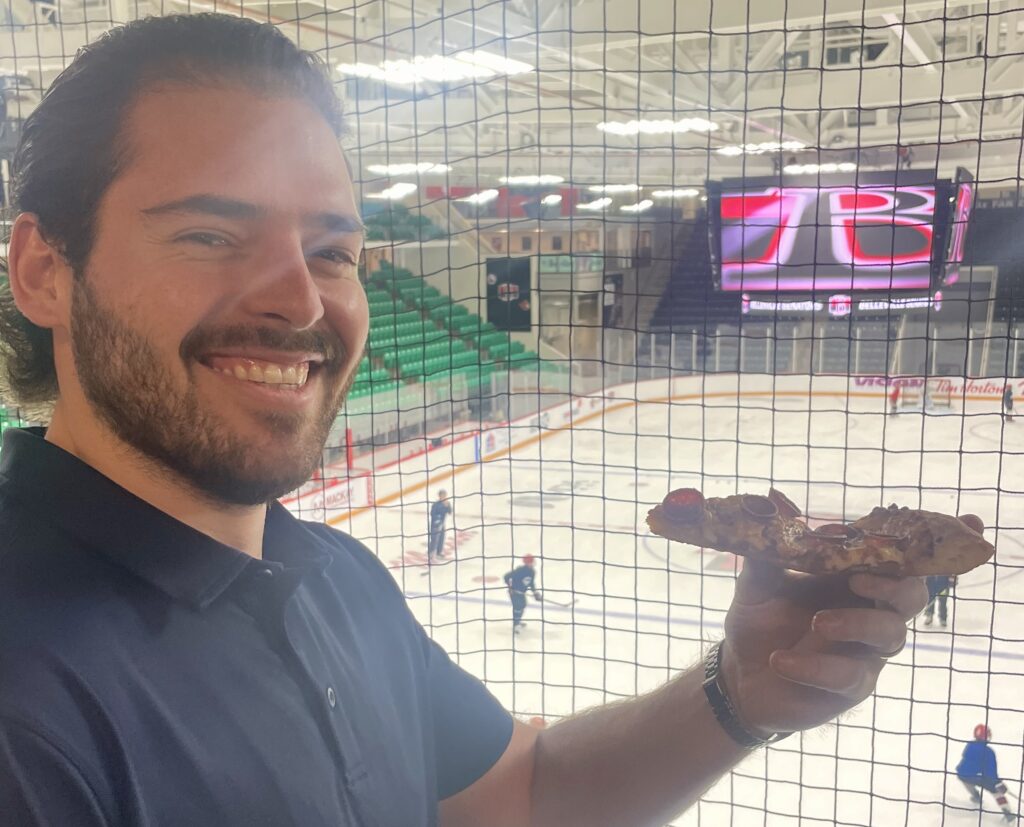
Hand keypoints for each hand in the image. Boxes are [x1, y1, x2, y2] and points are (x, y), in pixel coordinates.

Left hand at [717, 514, 983, 735]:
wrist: (737, 672)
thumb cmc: (758, 620)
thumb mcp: (758, 579)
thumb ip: (772, 545)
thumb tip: (775, 500)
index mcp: (851, 579)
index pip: (896, 559)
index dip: (916, 547)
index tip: (932, 530)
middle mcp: (868, 612)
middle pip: (912, 595)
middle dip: (894, 586)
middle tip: (857, 580)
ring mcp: (864, 651)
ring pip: (891, 635)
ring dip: (856, 623)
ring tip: (817, 623)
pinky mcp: (851, 687)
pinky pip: (849, 676)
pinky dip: (813, 667)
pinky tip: (780, 661)